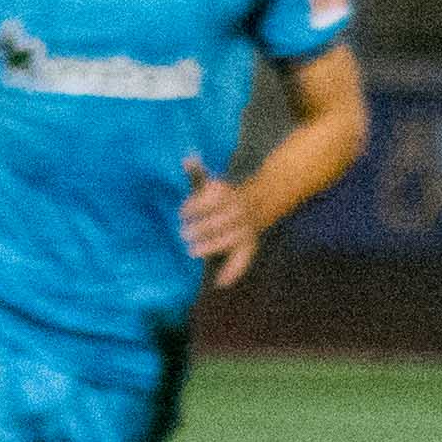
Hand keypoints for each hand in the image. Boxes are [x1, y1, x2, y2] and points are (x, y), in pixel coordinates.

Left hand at [177, 161, 265, 288]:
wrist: (260, 203)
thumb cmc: (224, 196)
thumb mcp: (212, 183)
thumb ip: (197, 174)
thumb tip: (186, 158)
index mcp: (230, 195)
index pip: (212, 201)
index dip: (196, 207)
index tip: (180, 213)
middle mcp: (240, 212)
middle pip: (221, 220)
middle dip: (201, 228)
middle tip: (182, 234)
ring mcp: (246, 230)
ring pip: (231, 239)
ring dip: (212, 246)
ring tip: (191, 252)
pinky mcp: (250, 245)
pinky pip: (244, 259)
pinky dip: (234, 272)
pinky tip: (219, 283)